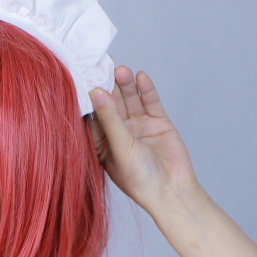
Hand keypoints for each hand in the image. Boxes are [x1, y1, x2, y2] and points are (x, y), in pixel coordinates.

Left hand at [89, 66, 197, 213]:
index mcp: (102, 144)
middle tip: (103, 65)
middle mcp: (119, 134)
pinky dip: (146, 89)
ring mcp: (139, 127)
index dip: (90, 98)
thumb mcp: (120, 146)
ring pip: (130, 100)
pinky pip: (150, 102)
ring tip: (121, 70)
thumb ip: (110, 118)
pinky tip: (140, 76)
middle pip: (112, 104)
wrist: (172, 190)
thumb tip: (96, 91)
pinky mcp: (158, 122)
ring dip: (126, 85)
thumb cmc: (140, 178)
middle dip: (108, 86)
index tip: (84, 76)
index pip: (94, 116)